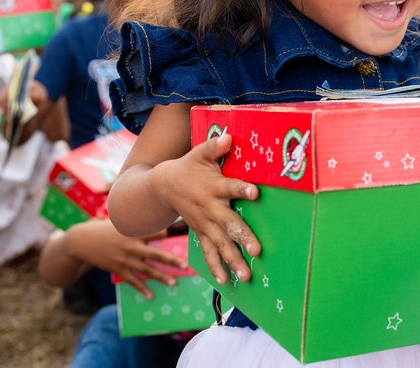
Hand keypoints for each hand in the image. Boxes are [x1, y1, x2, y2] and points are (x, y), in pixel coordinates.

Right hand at [66, 220, 186, 299]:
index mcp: (134, 232)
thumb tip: (151, 217)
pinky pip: (133, 281)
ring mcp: (125, 259)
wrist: (81, 241)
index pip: (156, 231)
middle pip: (156, 254)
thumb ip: (135, 220)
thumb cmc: (103, 228)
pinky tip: (151, 296)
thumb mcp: (119, 220)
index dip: (169, 232)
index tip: (184, 233)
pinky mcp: (118, 269)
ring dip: (161, 278)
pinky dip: (142, 289)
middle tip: (185, 266)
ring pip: (147, 270)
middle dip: (172, 260)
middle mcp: (132, 246)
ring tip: (174, 284)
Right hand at [154, 133, 259, 285]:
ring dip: (232, 260)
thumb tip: (230, 137)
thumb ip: (215, 146)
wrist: (163, 186)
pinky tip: (224, 281)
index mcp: (212, 187)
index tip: (254, 192)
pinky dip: (215, 267)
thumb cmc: (189, 167)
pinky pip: (207, 252)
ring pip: (220, 244)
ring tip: (246, 275)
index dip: (241, 189)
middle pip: (228, 224)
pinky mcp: (201, 233)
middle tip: (257, 251)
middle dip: (242, 237)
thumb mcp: (199, 153)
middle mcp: (209, 208)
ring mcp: (204, 224)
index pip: (229, 187)